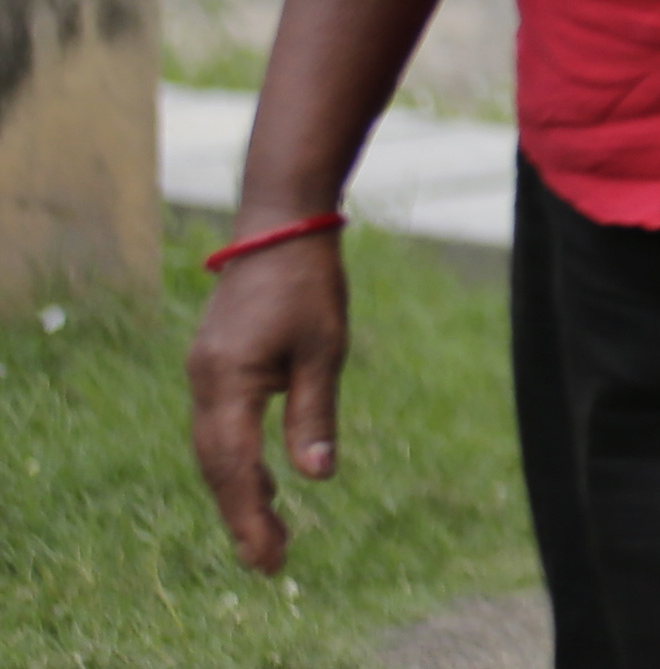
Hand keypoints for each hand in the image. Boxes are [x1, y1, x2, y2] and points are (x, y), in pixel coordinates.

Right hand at [185, 231, 349, 574]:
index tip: (270, 558)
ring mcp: (204, 374)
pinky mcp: (214, 366)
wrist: (280, 227)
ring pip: (213, 449)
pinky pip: (218, 427)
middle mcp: (204, 382)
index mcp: (227, 380)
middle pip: (216, 466)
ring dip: (237, 491)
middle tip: (270, 562)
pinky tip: (260, 482)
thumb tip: (317, 477)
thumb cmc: (309, 282)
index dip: (250, 516)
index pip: (233, 466)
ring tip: (270, 533)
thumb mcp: (325, 349)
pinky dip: (235, 460)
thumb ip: (314, 413)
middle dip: (242, 516)